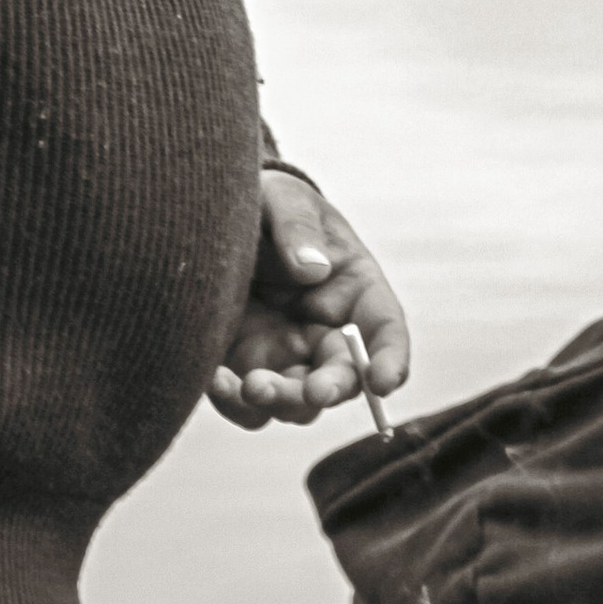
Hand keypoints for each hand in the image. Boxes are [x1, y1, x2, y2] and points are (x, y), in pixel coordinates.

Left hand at [209, 169, 411, 431]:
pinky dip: (233, 403)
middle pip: (343, 379)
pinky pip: (246, 405)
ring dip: (281, 402)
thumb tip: (312, 270)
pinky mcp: (242, 369)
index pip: (385, 331)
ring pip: (297, 403)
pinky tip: (211, 379)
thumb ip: (298, 226)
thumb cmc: (266, 204)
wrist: (212, 220)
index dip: (391, 359)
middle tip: (312, 391)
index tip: (383, 381)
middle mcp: (326, 333)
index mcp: (354, 291)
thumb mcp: (283, 199)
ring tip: (248, 385)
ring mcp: (285, 356)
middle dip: (330, 390)